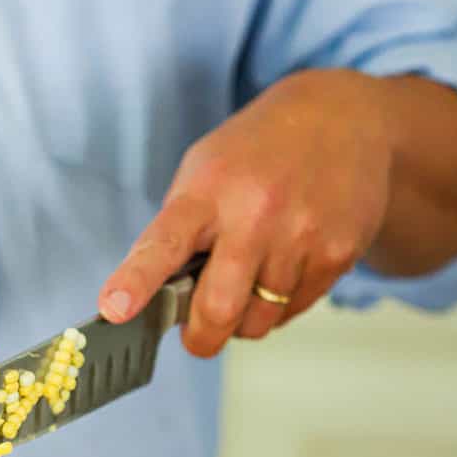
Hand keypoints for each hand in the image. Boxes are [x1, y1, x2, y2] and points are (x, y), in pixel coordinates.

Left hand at [98, 70, 393, 355]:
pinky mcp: (337, 253)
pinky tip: (287, 265)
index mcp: (207, 191)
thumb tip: (160, 299)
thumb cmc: (258, 153)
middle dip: (202, 337)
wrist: (343, 118)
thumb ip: (181, 231)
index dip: (136, 282)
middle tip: (198, 336)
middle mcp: (254, 213)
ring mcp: (300, 235)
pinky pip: (295, 310)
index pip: (163, 244)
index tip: (114, 309)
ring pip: (259, 321)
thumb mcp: (205, 171)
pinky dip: (281, 304)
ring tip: (252, 276)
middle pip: (219, 309)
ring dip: (246, 318)